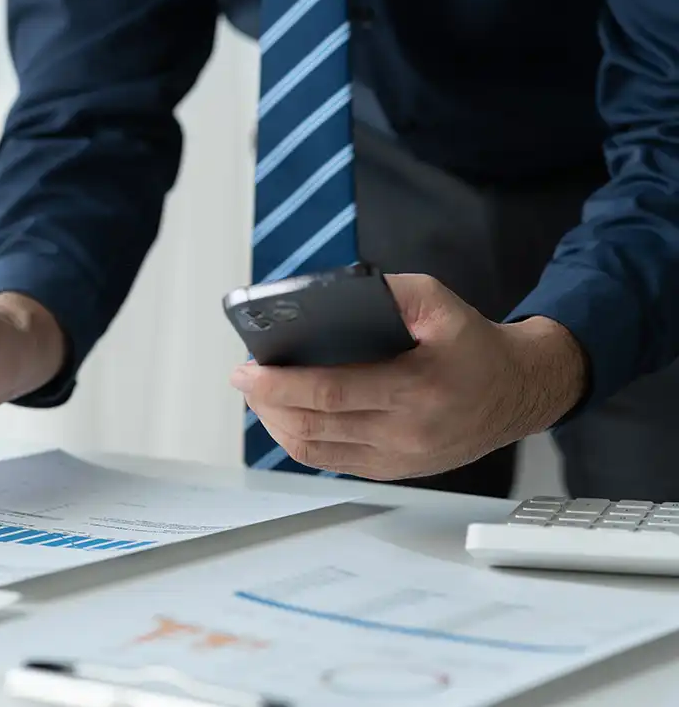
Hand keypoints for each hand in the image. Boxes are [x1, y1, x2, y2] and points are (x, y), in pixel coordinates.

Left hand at [231, 274, 587, 479]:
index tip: (246, 370)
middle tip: (244, 378)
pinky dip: (299, 440)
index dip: (280, 386)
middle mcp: (406, 432)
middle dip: (267, 402)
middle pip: (314, 426)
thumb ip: (389, 292)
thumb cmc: (474, 344)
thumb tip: (330, 297)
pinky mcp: (394, 470)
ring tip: (259, 396)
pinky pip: (331, 462)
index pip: (330, 394)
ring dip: (277, 424)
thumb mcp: (438, 302)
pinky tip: (286, 416)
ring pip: (315, 450)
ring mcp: (399, 458)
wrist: (519, 391)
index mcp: (417, 389)